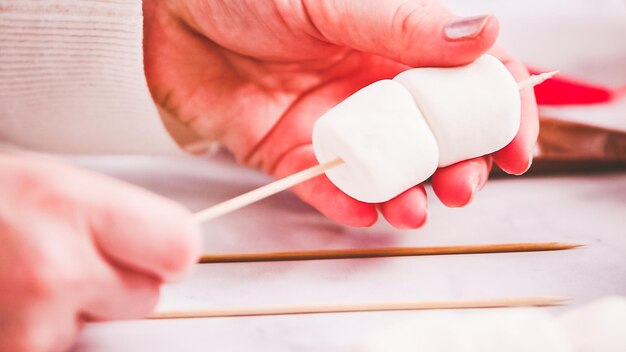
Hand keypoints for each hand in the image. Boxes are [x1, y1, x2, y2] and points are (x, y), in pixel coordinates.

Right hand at [0, 154, 199, 351]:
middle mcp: (54, 266)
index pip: (180, 248)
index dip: (167, 252)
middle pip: (147, 298)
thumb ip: (118, 220)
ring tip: (18, 278)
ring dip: (71, 313)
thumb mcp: (51, 184)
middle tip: (63, 259)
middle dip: (116, 285)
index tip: (149, 249)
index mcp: (72, 205)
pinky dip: (37, 334)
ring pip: (98, 330)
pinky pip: (57, 348)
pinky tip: (5, 303)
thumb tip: (171, 254)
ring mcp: (27, 323)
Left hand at [143, 0, 537, 228]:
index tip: (518, 146)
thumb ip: (403, 25)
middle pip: (432, 139)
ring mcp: (330, 125)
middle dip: (457, 168)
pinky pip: (322, 187)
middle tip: (463, 186)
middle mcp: (368, 90)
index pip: (465, 84)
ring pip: (383, 171)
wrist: (172, 5)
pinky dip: (345, 204)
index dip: (499, 115)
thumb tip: (482, 34)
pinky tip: (366, 213)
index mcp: (392, 48)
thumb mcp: (332, 1)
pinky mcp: (286, 152)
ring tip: (414, 207)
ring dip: (406, 194)